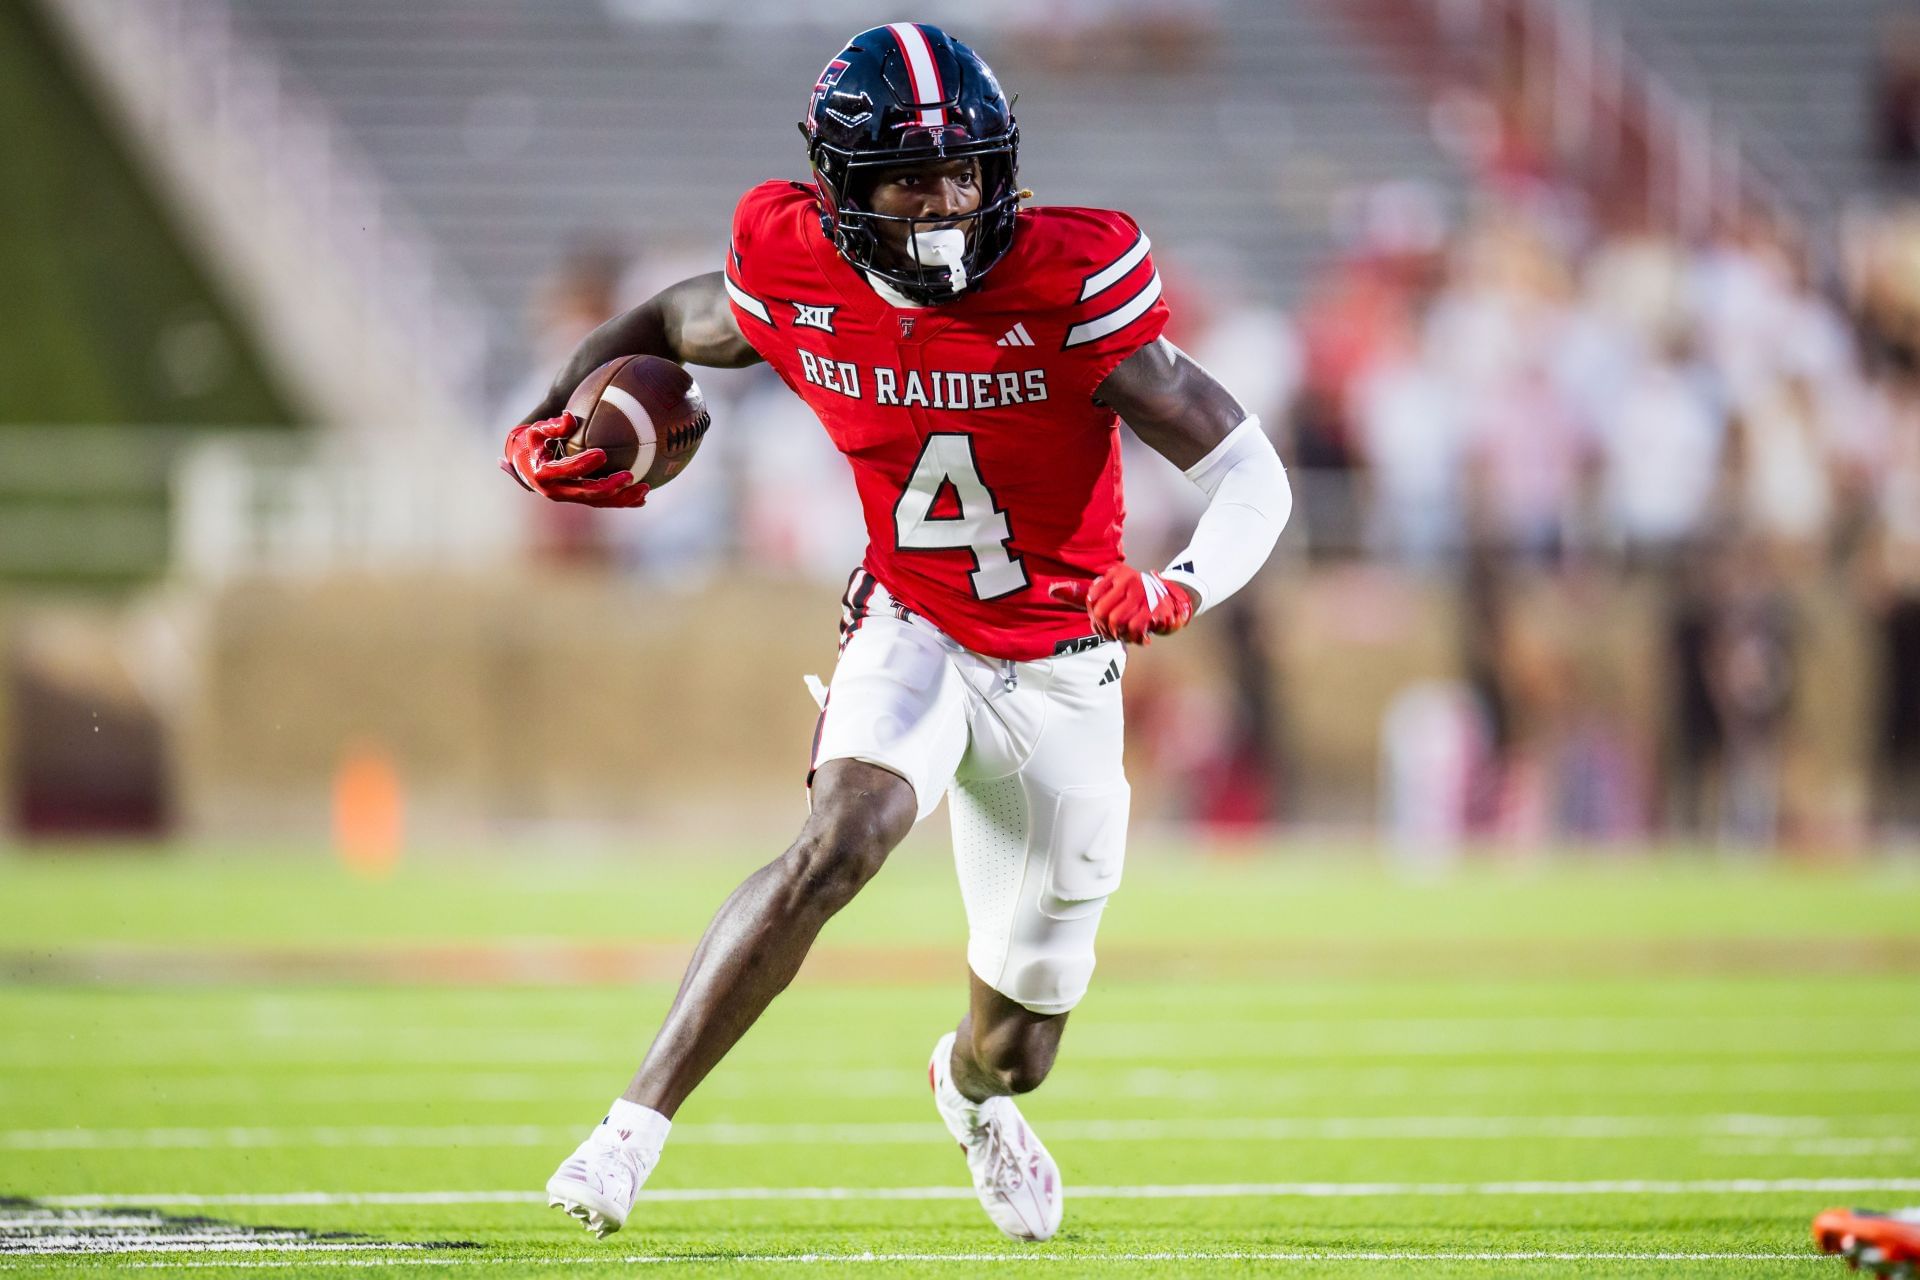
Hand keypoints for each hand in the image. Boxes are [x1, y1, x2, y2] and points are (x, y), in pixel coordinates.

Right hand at [499, 414, 649, 507]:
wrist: (525, 465)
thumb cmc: (533, 443)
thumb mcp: (536, 431)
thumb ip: (552, 425)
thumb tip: (570, 417)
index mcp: (544, 474)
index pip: (566, 470)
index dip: (583, 464)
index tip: (602, 453)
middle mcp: (556, 491)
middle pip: (586, 493)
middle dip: (609, 487)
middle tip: (629, 476)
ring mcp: (570, 498)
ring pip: (598, 502)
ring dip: (622, 498)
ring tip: (645, 489)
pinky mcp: (580, 499)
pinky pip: (603, 503)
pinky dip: (622, 501)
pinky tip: (642, 498)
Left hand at [1048, 564, 1193, 644]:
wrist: (1175, 600)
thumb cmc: (1134, 599)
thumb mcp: (1109, 592)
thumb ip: (1082, 594)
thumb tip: (1052, 590)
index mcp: (1115, 573)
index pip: (1091, 599)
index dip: (1093, 617)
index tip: (1102, 623)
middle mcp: (1128, 579)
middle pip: (1100, 612)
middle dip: (1103, 629)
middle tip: (1111, 634)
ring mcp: (1142, 593)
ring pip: (1115, 622)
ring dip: (1118, 635)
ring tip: (1125, 635)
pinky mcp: (1154, 607)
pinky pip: (1133, 629)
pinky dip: (1134, 638)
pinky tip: (1140, 638)